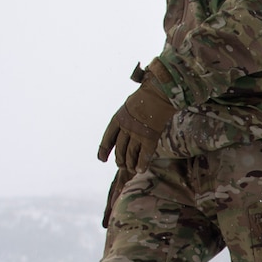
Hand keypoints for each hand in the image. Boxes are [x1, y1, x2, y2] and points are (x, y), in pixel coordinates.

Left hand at [96, 60, 177, 175]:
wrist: (159, 92)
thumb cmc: (149, 93)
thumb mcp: (132, 102)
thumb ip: (130, 114)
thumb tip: (131, 120)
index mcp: (119, 117)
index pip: (108, 137)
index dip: (104, 149)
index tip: (101, 159)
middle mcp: (126, 127)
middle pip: (119, 148)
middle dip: (119, 159)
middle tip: (121, 165)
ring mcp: (137, 134)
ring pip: (130, 154)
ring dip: (130, 163)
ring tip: (131, 169)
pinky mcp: (150, 138)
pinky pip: (144, 155)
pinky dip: (141, 164)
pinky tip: (140, 169)